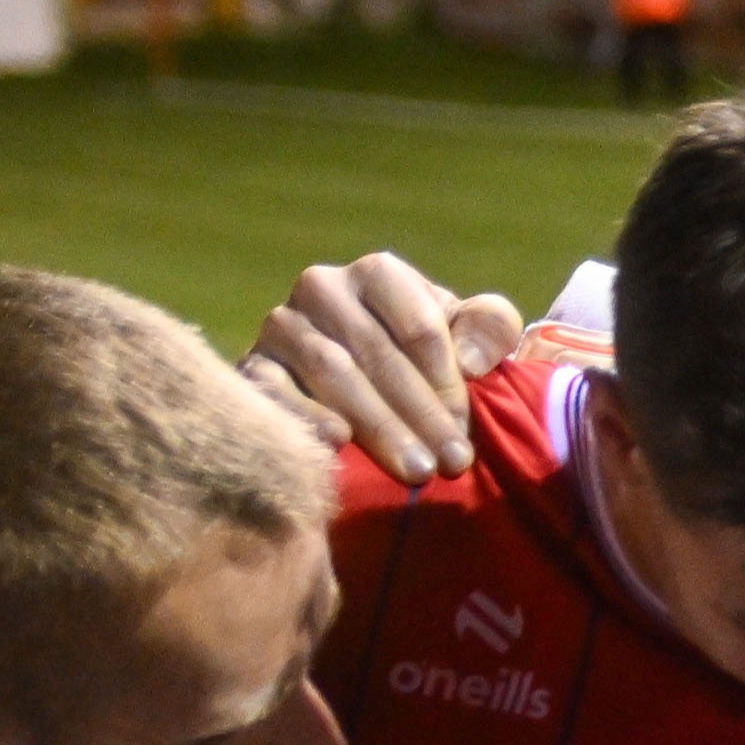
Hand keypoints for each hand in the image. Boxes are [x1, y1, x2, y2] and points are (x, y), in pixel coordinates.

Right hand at [243, 252, 525, 483]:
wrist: (364, 375)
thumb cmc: (427, 353)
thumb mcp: (469, 332)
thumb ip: (490, 326)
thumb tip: (471, 362)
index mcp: (378, 273)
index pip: (420, 328)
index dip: (448, 384)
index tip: (467, 431)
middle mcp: (322, 287)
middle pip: (378, 353)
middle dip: (420, 414)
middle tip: (450, 464)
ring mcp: (283, 324)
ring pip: (333, 373)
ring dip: (379, 425)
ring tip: (417, 470)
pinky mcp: (254, 362)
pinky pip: (274, 389)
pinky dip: (305, 414)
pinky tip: (337, 442)